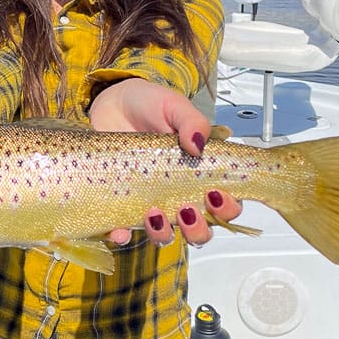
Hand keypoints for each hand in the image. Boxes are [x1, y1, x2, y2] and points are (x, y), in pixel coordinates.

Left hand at [89, 79, 241, 246]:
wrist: (111, 103)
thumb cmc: (149, 105)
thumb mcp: (174, 107)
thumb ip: (191, 121)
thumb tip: (199, 145)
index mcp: (200, 175)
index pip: (226, 204)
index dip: (227, 208)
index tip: (215, 194)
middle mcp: (178, 194)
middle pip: (201, 230)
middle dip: (198, 229)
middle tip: (187, 209)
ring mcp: (150, 202)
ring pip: (166, 235)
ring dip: (164, 233)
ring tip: (155, 214)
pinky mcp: (121, 204)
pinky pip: (123, 231)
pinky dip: (122, 235)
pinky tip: (119, 230)